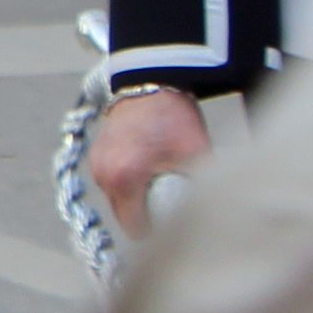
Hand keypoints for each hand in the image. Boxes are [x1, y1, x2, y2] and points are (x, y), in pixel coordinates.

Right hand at [83, 85, 209, 236]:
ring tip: (161, 184)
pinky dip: (129, 185)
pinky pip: (113, 185)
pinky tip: (147, 172)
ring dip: (138, 200)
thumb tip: (217, 215)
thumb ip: (201, 188)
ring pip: (118, 202)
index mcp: (125, 178)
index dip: (160, 231)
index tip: (179, 225)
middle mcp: (103, 175)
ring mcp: (96, 166)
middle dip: (149, 215)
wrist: (151, 81)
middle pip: (126, 217)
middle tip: (174, 203)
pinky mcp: (95, 157)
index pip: (138, 229)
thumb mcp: (196, 153)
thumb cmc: (174, 116)